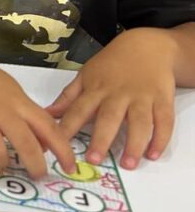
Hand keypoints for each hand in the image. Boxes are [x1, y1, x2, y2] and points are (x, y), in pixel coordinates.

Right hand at [0, 54, 75, 178]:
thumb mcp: (12, 91)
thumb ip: (28, 116)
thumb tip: (44, 145)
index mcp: (19, 102)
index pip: (49, 128)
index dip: (63, 151)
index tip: (70, 167)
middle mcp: (2, 112)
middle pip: (26, 146)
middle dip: (35, 167)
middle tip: (37, 175)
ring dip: (0, 164)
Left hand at [49, 29, 175, 169]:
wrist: (147, 46)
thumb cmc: (111, 64)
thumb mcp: (86, 75)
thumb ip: (68, 97)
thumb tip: (47, 113)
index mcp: (96, 89)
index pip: (78, 110)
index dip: (67, 128)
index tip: (58, 146)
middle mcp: (118, 94)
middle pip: (109, 117)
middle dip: (101, 138)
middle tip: (94, 160)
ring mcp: (142, 97)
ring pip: (140, 122)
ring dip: (134, 143)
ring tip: (128, 165)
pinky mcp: (163, 99)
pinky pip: (164, 121)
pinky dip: (161, 138)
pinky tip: (153, 154)